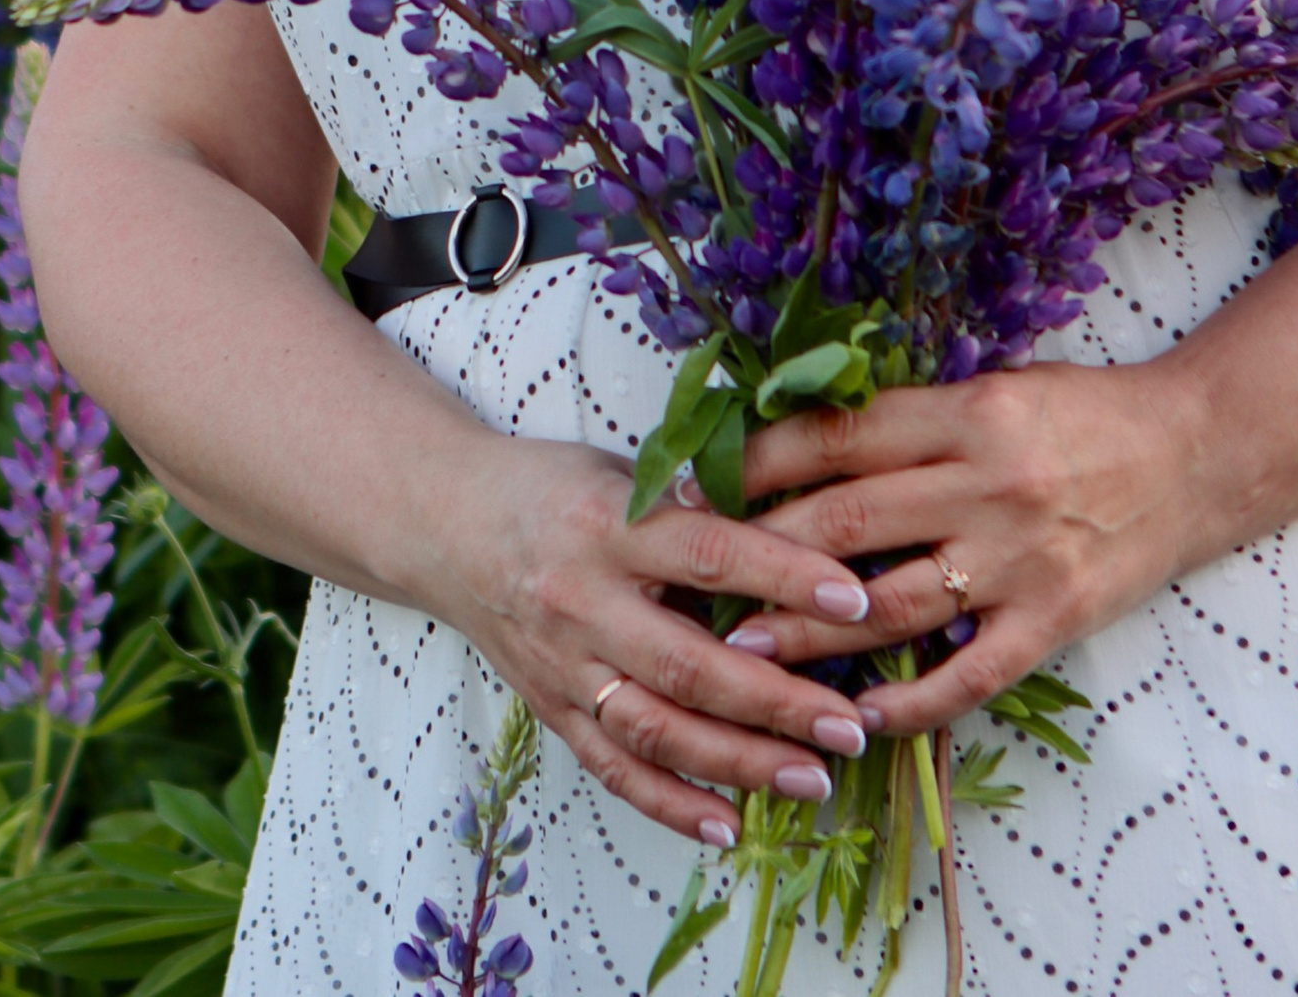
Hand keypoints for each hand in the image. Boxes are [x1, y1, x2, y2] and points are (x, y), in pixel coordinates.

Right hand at [419, 431, 908, 849]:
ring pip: (656, 730)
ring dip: (739, 764)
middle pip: (687, 664)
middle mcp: (581, 600)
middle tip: (848, 725)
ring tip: (812, 780)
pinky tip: (728, 827)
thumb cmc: (552, 486)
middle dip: (776, 702)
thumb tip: (800, 524)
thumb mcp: (621, 470)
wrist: (443, 523)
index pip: (709, 553)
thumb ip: (695, 503)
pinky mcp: (550, 709)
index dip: (784, 575)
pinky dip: (671, 805)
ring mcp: (562, 665)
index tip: (854, 600)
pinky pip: (613, 769)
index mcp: (608, 523)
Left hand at [716, 363, 1209, 738]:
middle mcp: (984, 485)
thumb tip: (802, 443)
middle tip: (691, 581)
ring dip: (808, 635)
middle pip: (846, 524)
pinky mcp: (1052, 621)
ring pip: (890, 607)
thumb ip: (911, 421)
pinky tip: (860, 719)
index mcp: (964, 414)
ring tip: (743, 654)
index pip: (836, 438)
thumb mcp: (991, 389)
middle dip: (757, 557)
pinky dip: (909, 703)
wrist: (1193, 453)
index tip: (695, 483)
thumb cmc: (1078, 413)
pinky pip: (967, 675)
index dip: (756, 463)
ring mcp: (1018, 560)